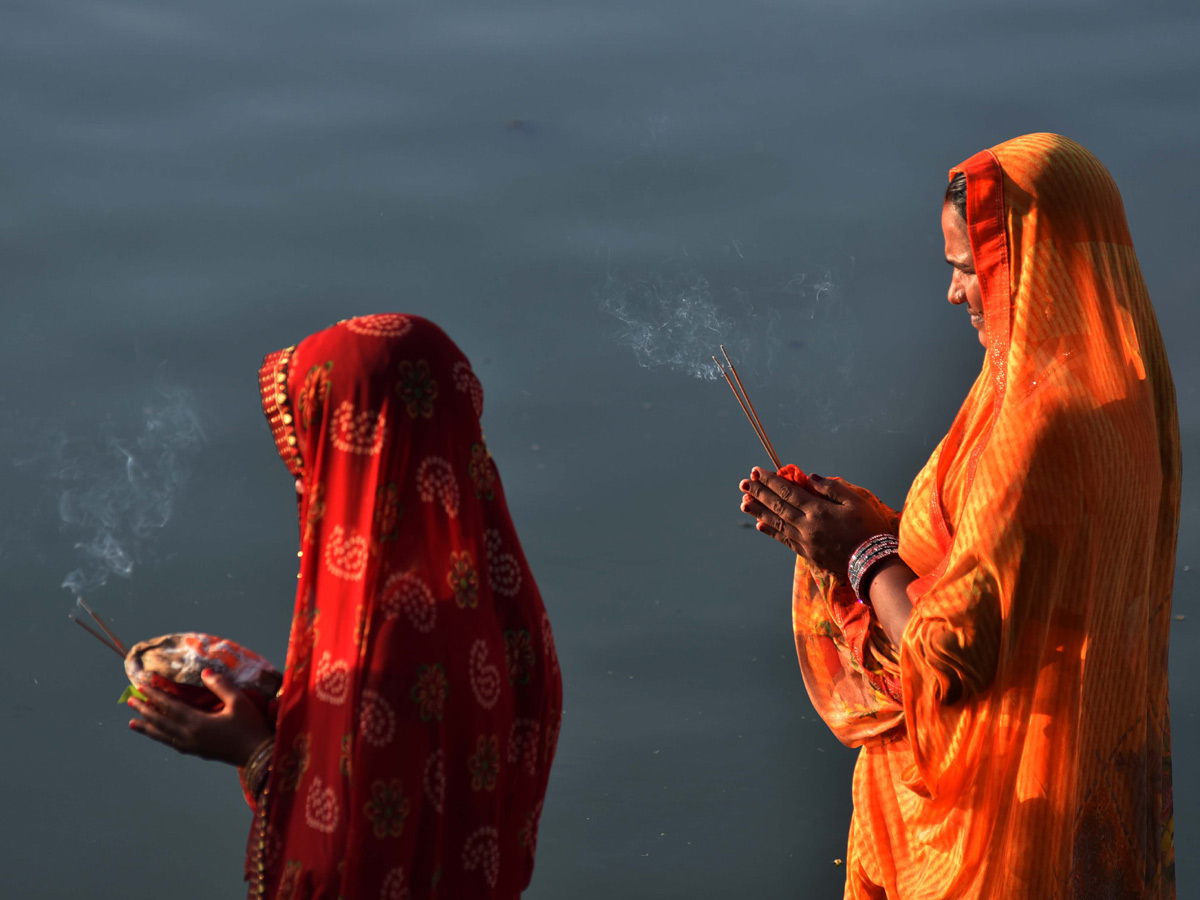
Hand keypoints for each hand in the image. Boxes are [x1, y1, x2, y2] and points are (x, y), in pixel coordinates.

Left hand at [127, 669, 272, 766]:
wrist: (259, 754)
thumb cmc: (250, 726)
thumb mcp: (239, 701)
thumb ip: (221, 686)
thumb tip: (204, 672)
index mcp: (198, 723)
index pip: (170, 707)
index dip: (155, 696)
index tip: (142, 686)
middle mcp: (189, 736)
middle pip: (161, 722)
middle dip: (145, 711)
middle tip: (130, 701)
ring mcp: (192, 746)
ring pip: (163, 736)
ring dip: (147, 728)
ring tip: (132, 724)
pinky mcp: (197, 752)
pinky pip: (172, 743)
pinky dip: (161, 738)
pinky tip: (159, 735)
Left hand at [739, 468, 894, 573]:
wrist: (873, 562)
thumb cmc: (868, 528)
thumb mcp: (855, 501)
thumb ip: (831, 488)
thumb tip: (810, 478)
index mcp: (818, 510)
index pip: (788, 492)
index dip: (771, 481)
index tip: (757, 472)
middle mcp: (806, 525)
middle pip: (778, 506)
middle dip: (759, 493)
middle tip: (743, 484)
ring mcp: (805, 541)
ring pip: (777, 522)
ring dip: (759, 511)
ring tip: (744, 503)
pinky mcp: (807, 553)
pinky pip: (784, 539)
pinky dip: (771, 531)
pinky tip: (760, 524)